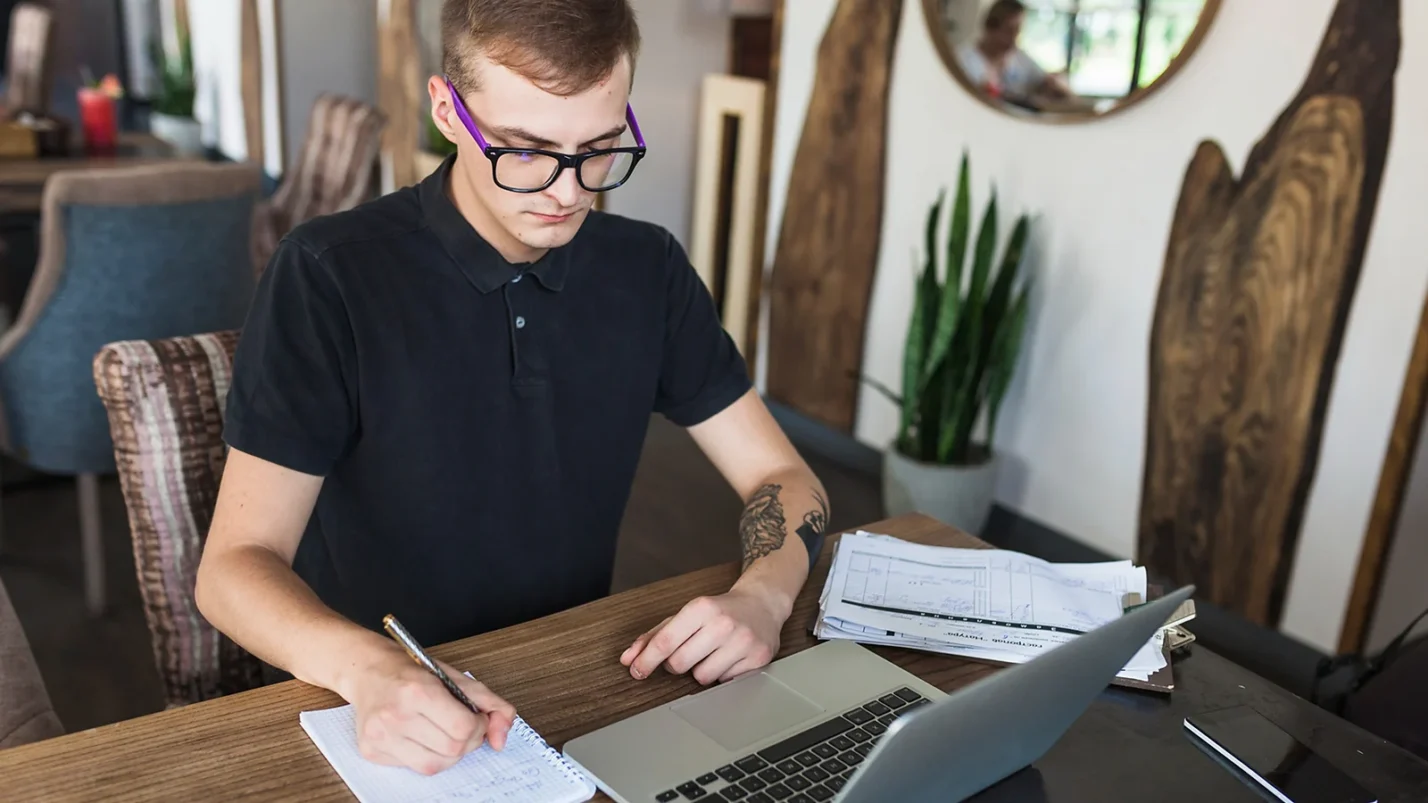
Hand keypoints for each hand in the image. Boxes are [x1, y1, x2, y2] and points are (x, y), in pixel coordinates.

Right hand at [343, 643, 516, 775]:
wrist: (368, 671)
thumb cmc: (412, 672)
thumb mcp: (455, 677)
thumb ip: (489, 703)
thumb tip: (501, 737)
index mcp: (418, 691)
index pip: (464, 727)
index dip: (479, 726)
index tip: (476, 717)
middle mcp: (396, 715)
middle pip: (452, 750)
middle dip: (467, 740)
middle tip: (461, 726)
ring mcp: (381, 735)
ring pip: (434, 765)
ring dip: (448, 753)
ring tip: (443, 733)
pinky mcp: (371, 750)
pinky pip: (412, 767)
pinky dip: (425, 754)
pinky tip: (419, 736)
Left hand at [619, 589, 784, 685]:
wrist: (762, 604)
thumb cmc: (719, 610)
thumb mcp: (686, 614)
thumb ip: (655, 635)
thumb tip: (628, 658)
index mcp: (702, 607)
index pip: (666, 642)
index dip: (646, 660)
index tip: (636, 670)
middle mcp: (724, 623)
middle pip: (679, 664)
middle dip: (676, 664)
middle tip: (687, 653)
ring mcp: (743, 642)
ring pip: (702, 678)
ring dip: (701, 670)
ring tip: (712, 653)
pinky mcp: (759, 658)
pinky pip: (725, 682)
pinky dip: (722, 674)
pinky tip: (729, 657)